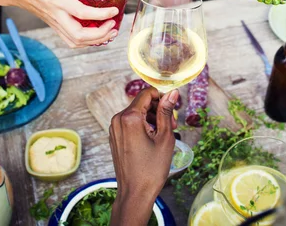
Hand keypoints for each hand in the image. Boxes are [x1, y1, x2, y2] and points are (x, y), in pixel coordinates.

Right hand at [12, 0, 120, 47]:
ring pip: (76, 41)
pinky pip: (71, 40)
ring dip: (96, 40)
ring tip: (110, 31)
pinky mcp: (54, 26)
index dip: (101, 15)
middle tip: (114, 24)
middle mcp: (57, 15)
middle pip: (79, 35)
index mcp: (58, 0)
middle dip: (101, 34)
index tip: (114, 11)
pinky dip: (87, 41)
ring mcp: (55, 23)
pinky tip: (97, 35)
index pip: (82, 13)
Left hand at [110, 88, 178, 225]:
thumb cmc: (151, 168)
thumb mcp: (165, 137)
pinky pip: (129, 122)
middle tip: (172, 125)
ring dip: (151, 118)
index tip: (172, 109)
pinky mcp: (114, 136)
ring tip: (163, 135)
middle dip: (158, 110)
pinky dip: (142, 125)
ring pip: (136, 112)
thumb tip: (172, 92)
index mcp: (129, 118)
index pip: (147, 93)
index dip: (162, 98)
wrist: (135, 193)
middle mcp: (117, 119)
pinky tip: (152, 140)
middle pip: (141, 102)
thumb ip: (166, 111)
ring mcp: (113, 128)